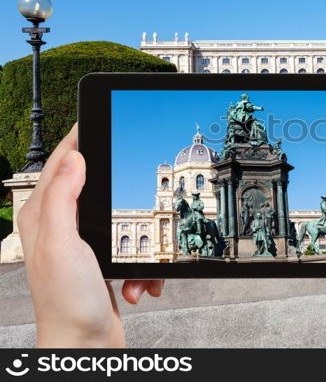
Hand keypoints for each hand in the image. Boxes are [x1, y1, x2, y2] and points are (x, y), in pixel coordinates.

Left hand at [18, 124, 163, 347]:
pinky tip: (139, 283)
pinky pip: (132, 249)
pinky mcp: (102, 263)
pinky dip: (143, 265)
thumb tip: (75, 159)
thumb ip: (63, 199)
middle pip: (95, 187)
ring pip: (121, 219)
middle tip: (142, 189)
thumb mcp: (63, 245)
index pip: (61, 164)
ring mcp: (82, 246)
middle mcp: (60, 228)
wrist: (85, 346)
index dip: (79, 138)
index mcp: (44, 217)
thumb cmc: (68, 304)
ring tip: (138, 265)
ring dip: (140, 242)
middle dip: (124, 196)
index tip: (97, 118)